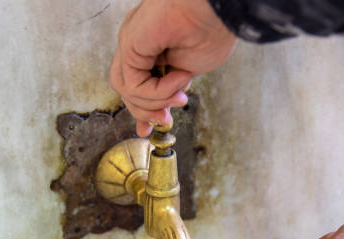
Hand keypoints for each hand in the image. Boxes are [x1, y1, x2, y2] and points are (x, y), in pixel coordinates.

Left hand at [110, 0, 236, 136]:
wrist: (216, 11)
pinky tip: (177, 78)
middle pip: (128, 89)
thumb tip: (164, 113)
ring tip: (178, 96)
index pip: (138, 84)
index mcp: (153, 47)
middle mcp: (139, 43)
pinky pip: (134, 85)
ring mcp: (131, 42)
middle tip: (166, 119)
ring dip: (154, 103)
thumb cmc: (211, 33)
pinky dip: (157, 91)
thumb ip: (172, 91)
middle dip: (146, 111)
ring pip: (127, 89)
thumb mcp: (188, 74)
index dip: (146, 108)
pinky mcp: (129, 45)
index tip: (161, 122)